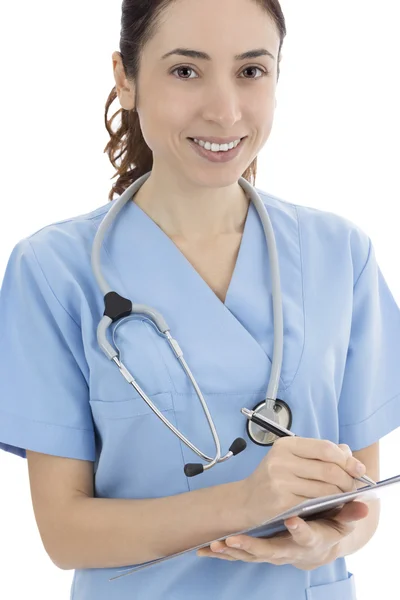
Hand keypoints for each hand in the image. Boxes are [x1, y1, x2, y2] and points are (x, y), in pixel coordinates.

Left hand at [197, 500, 368, 569]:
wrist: (315, 547)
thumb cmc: (326, 527)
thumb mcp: (341, 519)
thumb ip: (349, 509)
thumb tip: (363, 502)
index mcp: (311, 539)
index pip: (307, 536)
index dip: (301, 530)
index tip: (293, 521)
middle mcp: (290, 551)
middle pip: (271, 552)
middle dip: (252, 548)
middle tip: (235, 540)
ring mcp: (272, 553)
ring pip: (251, 556)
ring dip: (232, 551)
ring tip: (215, 545)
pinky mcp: (258, 553)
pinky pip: (238, 556)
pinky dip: (221, 554)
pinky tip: (203, 550)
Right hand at [239, 437, 365, 527]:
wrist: (246, 501)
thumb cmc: (273, 478)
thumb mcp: (292, 459)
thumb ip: (320, 454)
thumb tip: (349, 453)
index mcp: (285, 445)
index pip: (325, 448)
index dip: (346, 459)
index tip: (358, 468)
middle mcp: (281, 460)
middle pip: (329, 469)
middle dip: (347, 479)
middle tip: (352, 487)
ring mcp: (280, 481)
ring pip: (326, 488)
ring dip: (341, 494)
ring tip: (344, 496)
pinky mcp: (282, 502)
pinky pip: (316, 503)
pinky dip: (329, 505)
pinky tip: (330, 505)